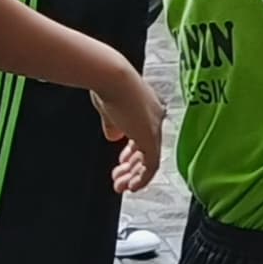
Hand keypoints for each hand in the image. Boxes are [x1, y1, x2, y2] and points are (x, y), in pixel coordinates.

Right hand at [92, 62, 164, 193]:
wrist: (112, 77)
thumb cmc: (108, 82)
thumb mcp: (109, 107)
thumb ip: (113, 124)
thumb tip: (113, 137)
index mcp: (147, 107)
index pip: (144, 135)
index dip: (133, 151)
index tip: (122, 161)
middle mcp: (155, 117)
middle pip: (147, 149)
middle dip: (132, 168)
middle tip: (120, 180)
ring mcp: (155, 127)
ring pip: (149, 160)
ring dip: (133, 176)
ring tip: (120, 186)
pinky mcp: (151, 138)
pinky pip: (151, 166)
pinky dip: (142, 179)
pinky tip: (132, 186)